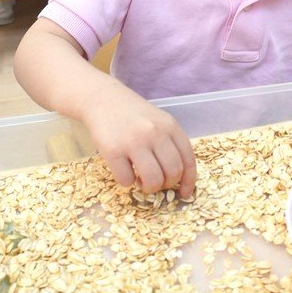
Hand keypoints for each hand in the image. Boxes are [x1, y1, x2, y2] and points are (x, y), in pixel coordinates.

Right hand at [82, 97, 196, 197]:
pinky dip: (127, 181)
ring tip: (141, 180)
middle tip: (156, 182)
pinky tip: (124, 169)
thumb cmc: (133, 115)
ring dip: (148, 188)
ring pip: (153, 181)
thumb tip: (179, 179)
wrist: (102, 99)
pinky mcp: (112, 150)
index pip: (188, 159)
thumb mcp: (158, 121)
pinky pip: (127, 180)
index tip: (185, 194)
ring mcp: (133, 141)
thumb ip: (170, 144)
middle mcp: (155, 133)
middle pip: (173, 173)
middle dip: (166, 185)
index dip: (189, 181)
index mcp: (170, 126)